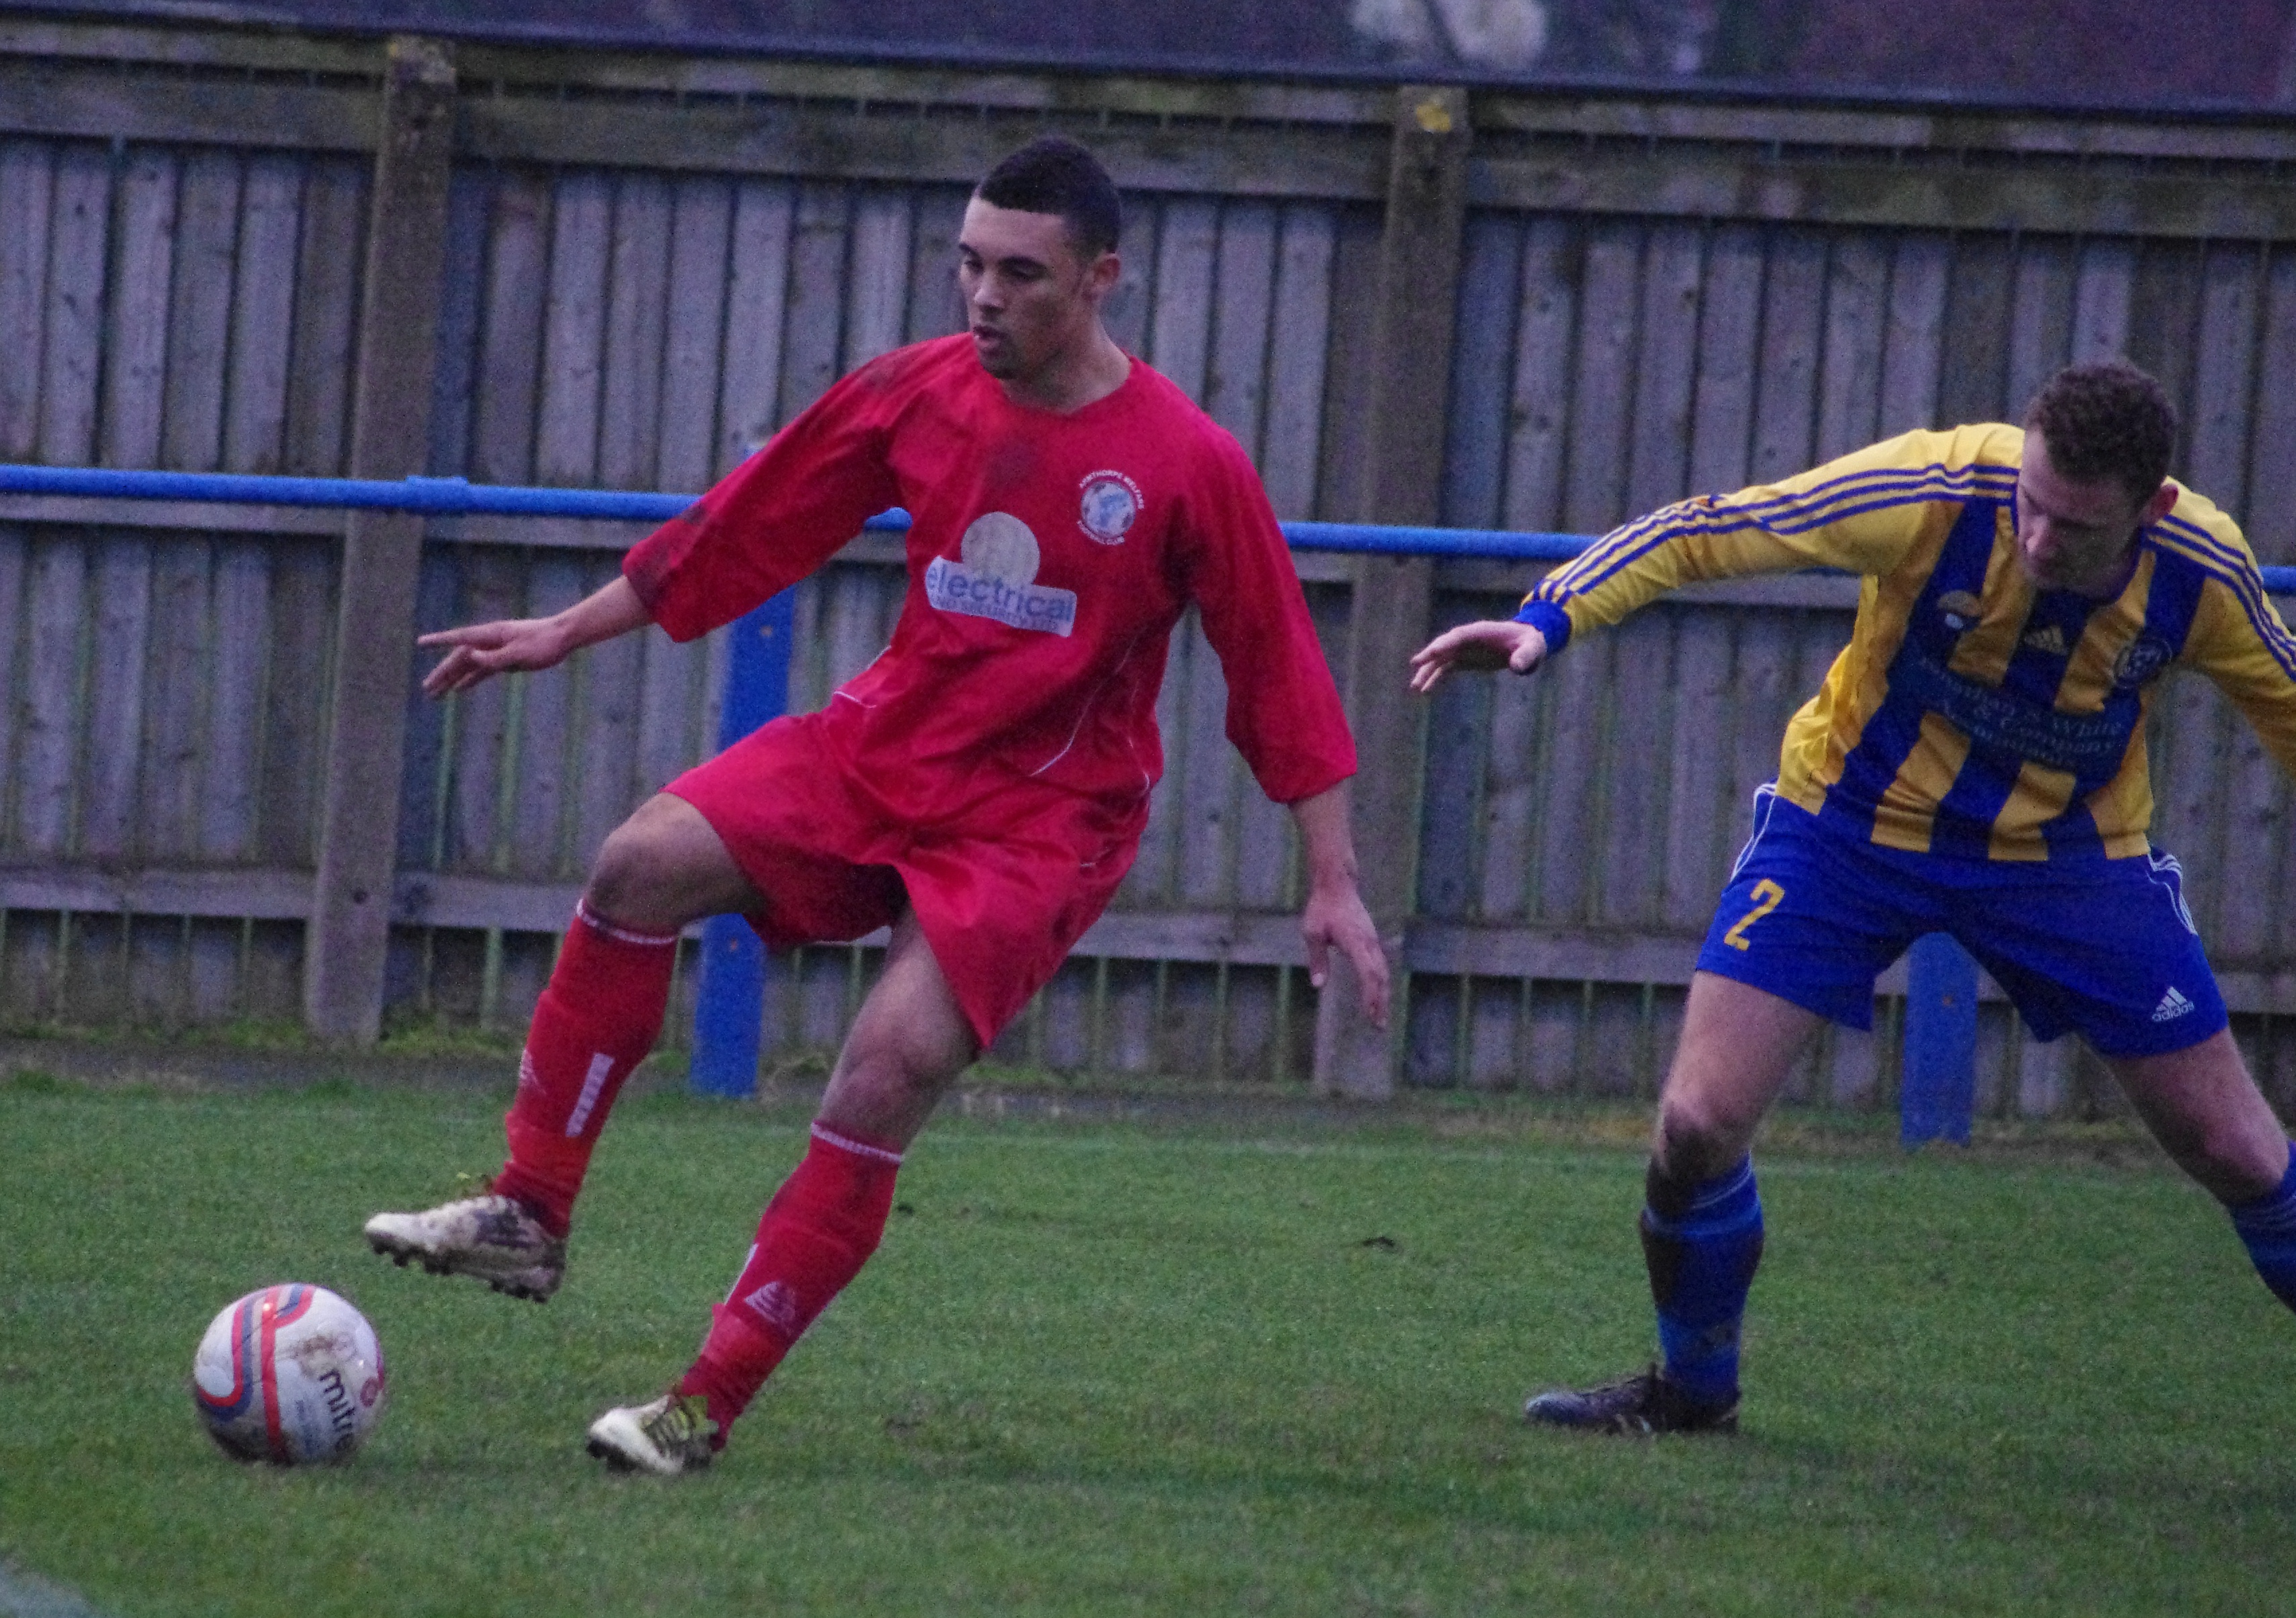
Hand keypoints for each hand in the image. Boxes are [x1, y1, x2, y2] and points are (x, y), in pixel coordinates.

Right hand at [419, 617, 576, 696]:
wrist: (563, 637)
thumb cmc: (543, 643)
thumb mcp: (519, 653)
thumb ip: (494, 657)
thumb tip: (468, 656)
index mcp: (490, 635)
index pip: (459, 638)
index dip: (439, 641)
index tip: (421, 643)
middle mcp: (488, 642)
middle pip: (460, 658)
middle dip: (442, 673)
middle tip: (426, 688)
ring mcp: (495, 651)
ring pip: (469, 666)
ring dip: (452, 679)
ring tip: (435, 693)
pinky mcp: (505, 660)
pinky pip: (483, 671)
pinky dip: (470, 680)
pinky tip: (459, 689)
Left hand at [1302, 881, 1389, 1029]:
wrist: (1337, 885)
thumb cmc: (1322, 908)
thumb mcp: (1312, 933)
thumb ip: (1317, 959)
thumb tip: (1318, 985)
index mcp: (1356, 942)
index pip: (1368, 973)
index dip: (1370, 995)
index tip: (1370, 1014)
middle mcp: (1369, 943)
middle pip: (1380, 977)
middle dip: (1380, 1002)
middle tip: (1378, 1026)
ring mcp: (1372, 941)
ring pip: (1383, 972)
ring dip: (1382, 995)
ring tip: (1379, 1016)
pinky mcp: (1371, 940)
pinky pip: (1379, 965)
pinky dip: (1379, 983)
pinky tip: (1376, 995)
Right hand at [1408, 619, 1547, 693]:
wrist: (1526, 643)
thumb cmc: (1529, 643)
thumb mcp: (1532, 649)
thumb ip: (1525, 656)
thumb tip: (1517, 666)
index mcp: (1480, 631)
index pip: (1458, 636)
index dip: (1445, 643)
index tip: (1433, 653)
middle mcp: (1467, 639)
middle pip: (1444, 646)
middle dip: (1430, 655)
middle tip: (1415, 664)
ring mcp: (1463, 649)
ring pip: (1440, 659)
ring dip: (1427, 672)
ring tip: (1415, 687)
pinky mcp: (1464, 660)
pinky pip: (1444, 669)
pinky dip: (1434, 679)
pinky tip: (1425, 691)